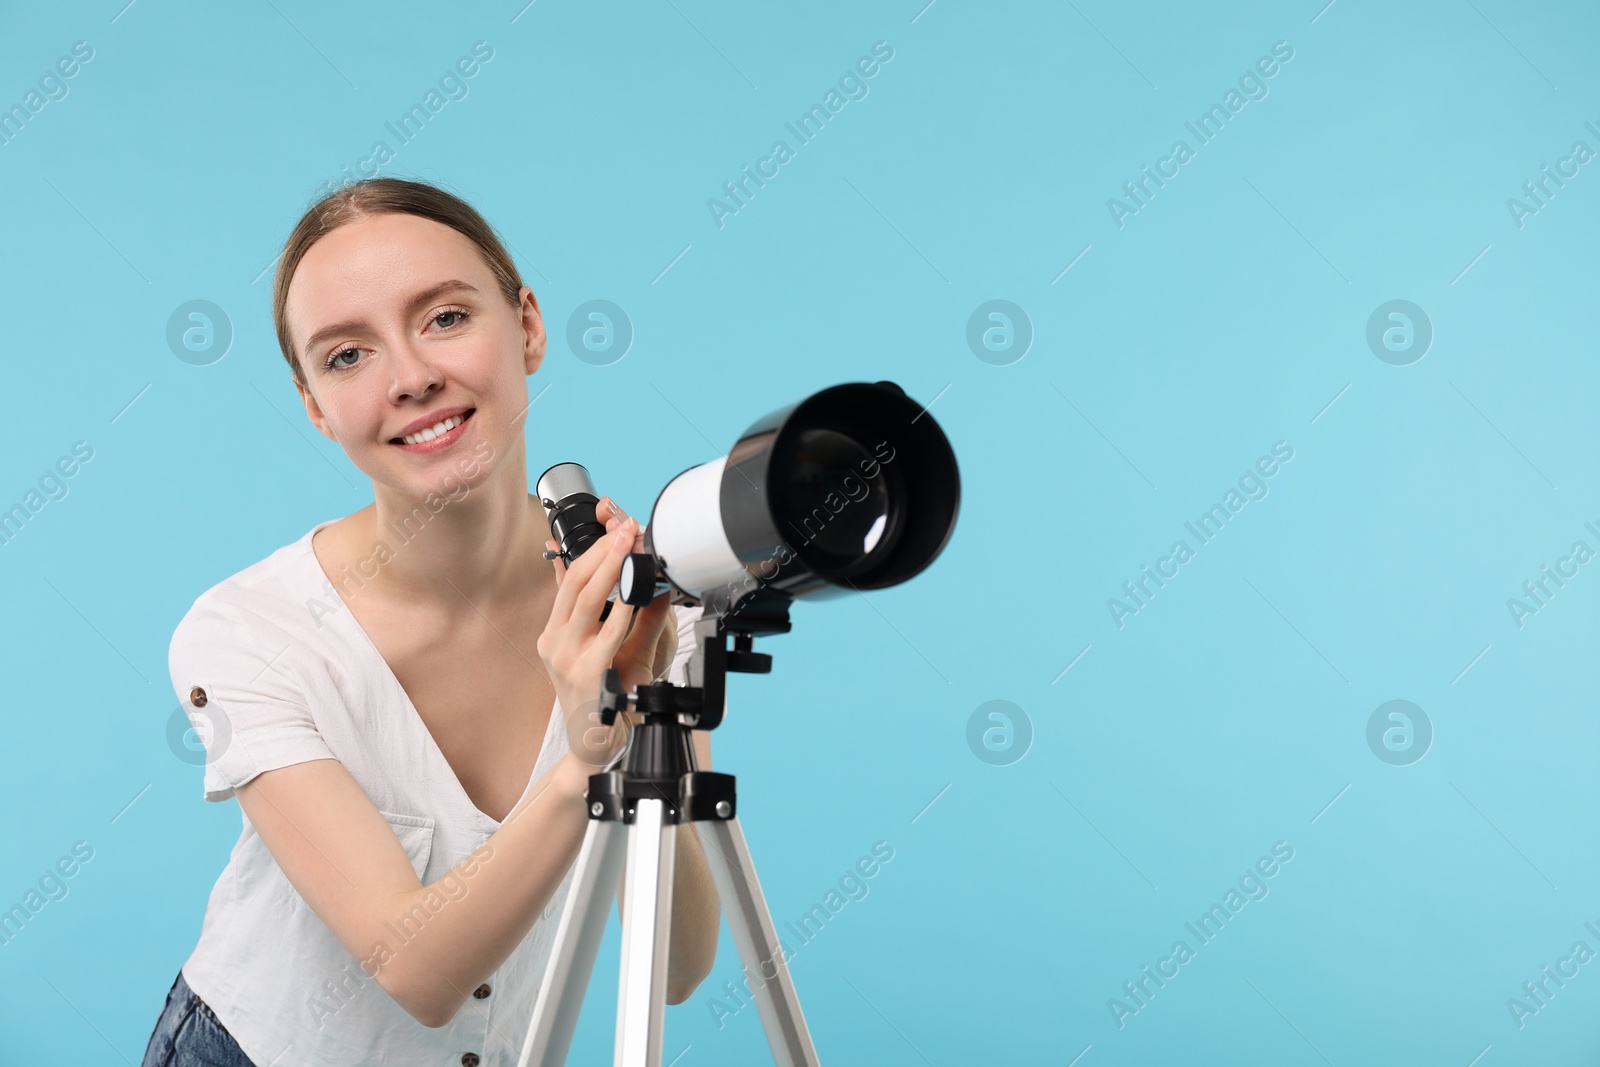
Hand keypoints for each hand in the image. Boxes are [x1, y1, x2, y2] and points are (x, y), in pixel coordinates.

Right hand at [539, 495, 675, 768]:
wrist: (597, 745)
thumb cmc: (602, 696)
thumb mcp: (597, 646)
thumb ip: (603, 609)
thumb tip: (613, 571)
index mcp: (553, 633)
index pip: (568, 579)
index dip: (591, 549)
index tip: (613, 526)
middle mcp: (554, 643)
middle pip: (575, 583)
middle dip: (602, 549)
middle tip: (626, 526)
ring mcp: (567, 658)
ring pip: (586, 600)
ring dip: (611, 567)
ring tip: (629, 543)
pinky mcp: (587, 674)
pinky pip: (608, 632)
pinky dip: (623, 606)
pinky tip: (637, 588)